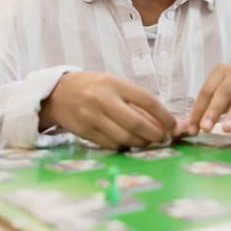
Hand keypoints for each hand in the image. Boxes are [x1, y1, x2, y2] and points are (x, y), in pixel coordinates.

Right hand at [41, 71, 176, 149]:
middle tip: (162, 138)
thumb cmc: (93, 87)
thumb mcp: (113, 83)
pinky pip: (111, 144)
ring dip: (141, 143)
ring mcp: (92, 117)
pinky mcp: (85, 132)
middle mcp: (103, 100)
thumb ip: (134, 99)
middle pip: (136, 122)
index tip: (173, 124)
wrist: (58, 93)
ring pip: (124, 137)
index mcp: (114, 84)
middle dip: (154, 134)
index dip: (164, 115)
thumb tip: (161, 120)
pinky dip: (124, 146)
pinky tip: (129, 143)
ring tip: (147, 141)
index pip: (147, 100)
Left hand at [183, 64, 230, 134]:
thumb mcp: (220, 98)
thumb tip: (184, 129)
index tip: (192, 129)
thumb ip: (203, 112)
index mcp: (220, 71)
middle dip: (214, 111)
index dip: (198, 110)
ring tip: (226, 130)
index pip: (206, 91)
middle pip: (224, 92)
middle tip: (206, 128)